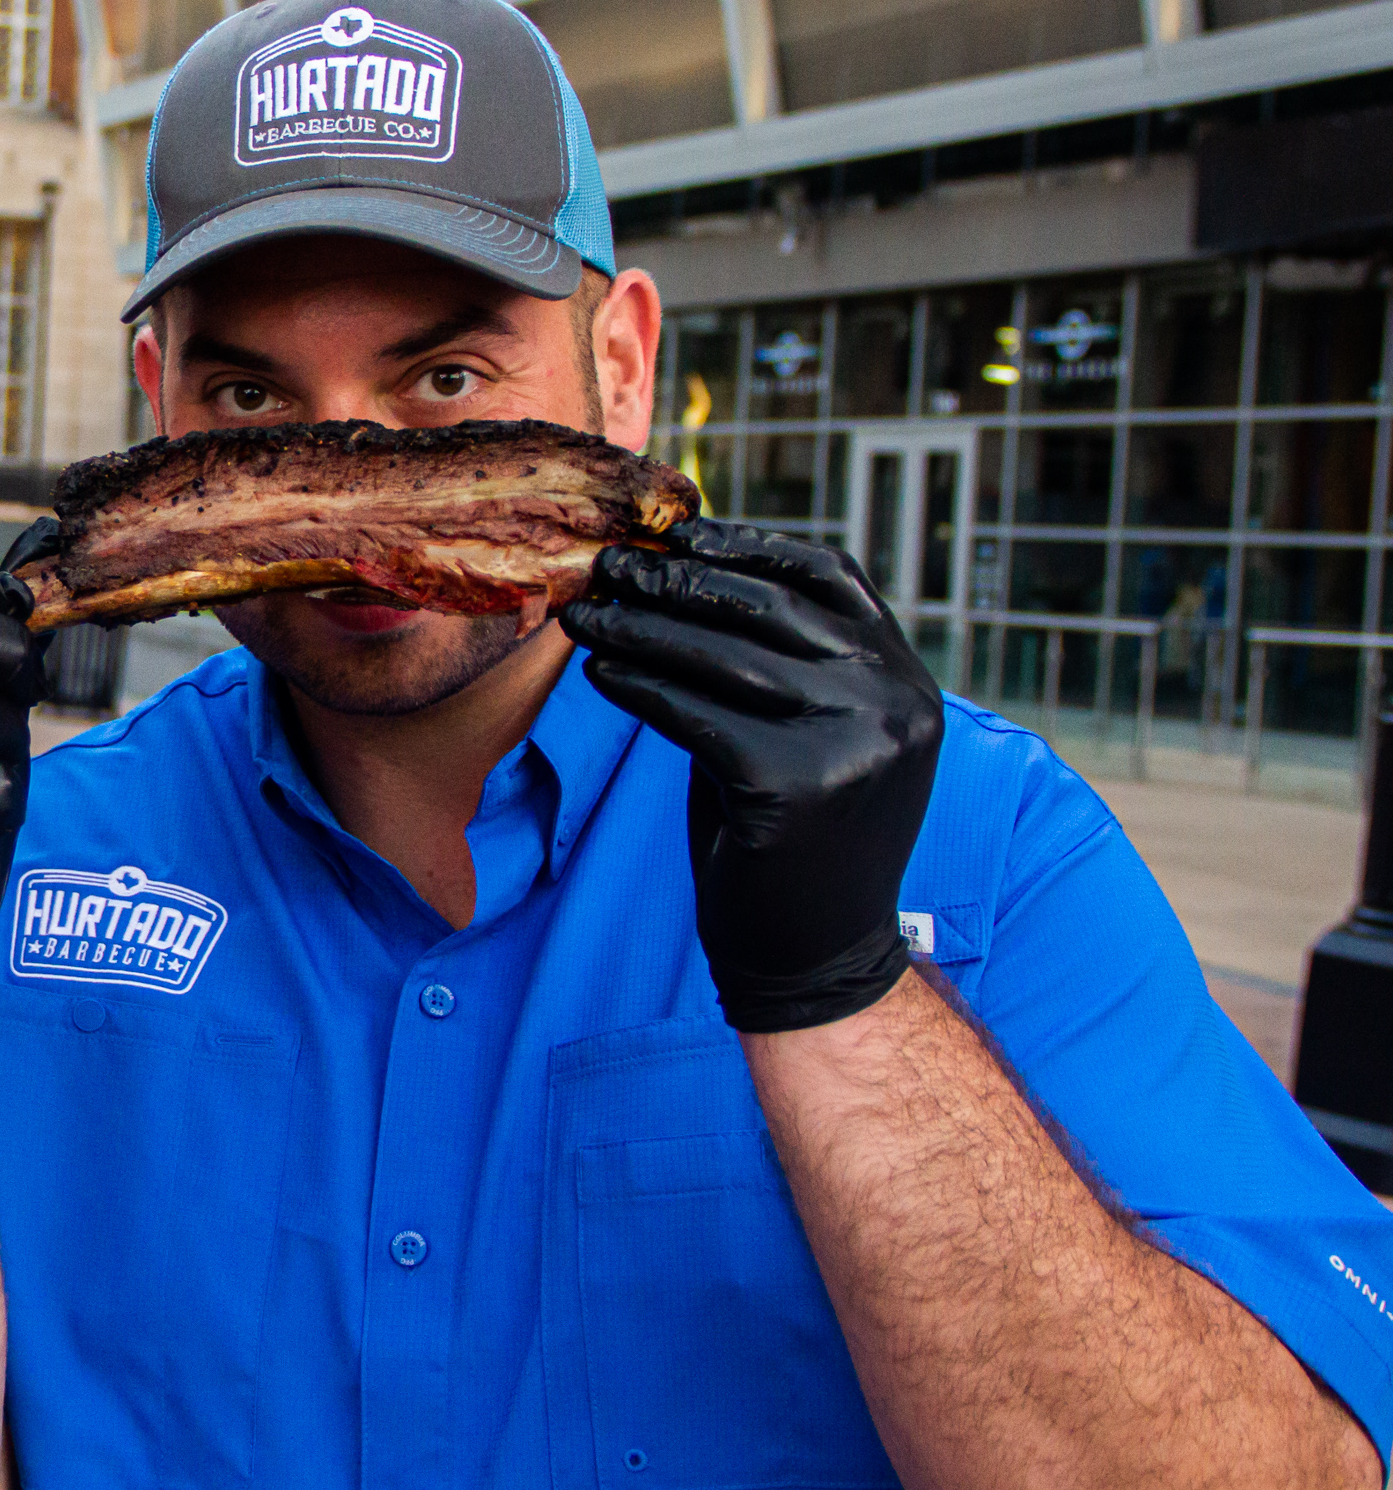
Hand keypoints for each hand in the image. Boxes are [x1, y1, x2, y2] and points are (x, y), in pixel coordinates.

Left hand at [559, 519, 942, 1032]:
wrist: (816, 956)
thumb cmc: (794, 836)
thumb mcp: (808, 731)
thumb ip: (776, 661)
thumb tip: (680, 572)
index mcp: (906, 677)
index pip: (828, 575)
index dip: (747, 545)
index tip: (677, 534)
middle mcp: (895, 700)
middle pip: (767, 608)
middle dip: (676, 581)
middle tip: (607, 566)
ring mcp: (854, 742)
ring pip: (723, 658)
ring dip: (640, 628)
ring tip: (583, 614)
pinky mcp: (796, 785)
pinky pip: (695, 714)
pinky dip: (639, 686)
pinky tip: (599, 673)